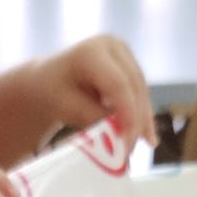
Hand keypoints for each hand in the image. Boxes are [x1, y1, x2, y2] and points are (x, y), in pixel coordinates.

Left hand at [32, 37, 156, 150]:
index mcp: (91, 51)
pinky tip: (148, 137)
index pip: (117, 84)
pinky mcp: (129, 64)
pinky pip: (140, 92)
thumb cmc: (53, 92)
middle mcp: (112, 46)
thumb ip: (94, 117)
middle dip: (136, 120)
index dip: (127, 113)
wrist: (48, 79)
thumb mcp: (68, 107)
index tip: (127, 141)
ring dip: (143, 119)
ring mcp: (124, 53)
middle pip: (133, 86)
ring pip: (141, 90)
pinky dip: (142, 115)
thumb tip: (119, 131)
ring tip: (144, 145)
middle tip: (131, 150)